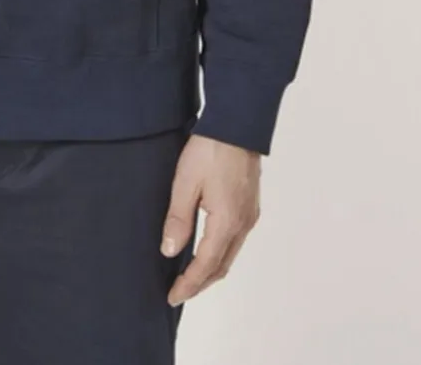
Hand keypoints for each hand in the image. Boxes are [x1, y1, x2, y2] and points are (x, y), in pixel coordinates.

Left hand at [159, 134, 260, 305]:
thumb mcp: (186, 183)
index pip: (205, 265)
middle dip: (200, 283)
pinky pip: (236, 241)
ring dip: (211, 269)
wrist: (238, 125)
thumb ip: (178, 219)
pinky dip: (220, 253)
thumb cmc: (210, 149)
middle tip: (178, 292)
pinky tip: (207, 249)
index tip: (172, 296)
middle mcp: (243, 224)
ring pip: (230, 255)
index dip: (188, 284)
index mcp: (227, 222)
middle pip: (221, 266)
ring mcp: (250, 215)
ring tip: (189, 276)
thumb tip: (169, 251)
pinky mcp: (250, 206)